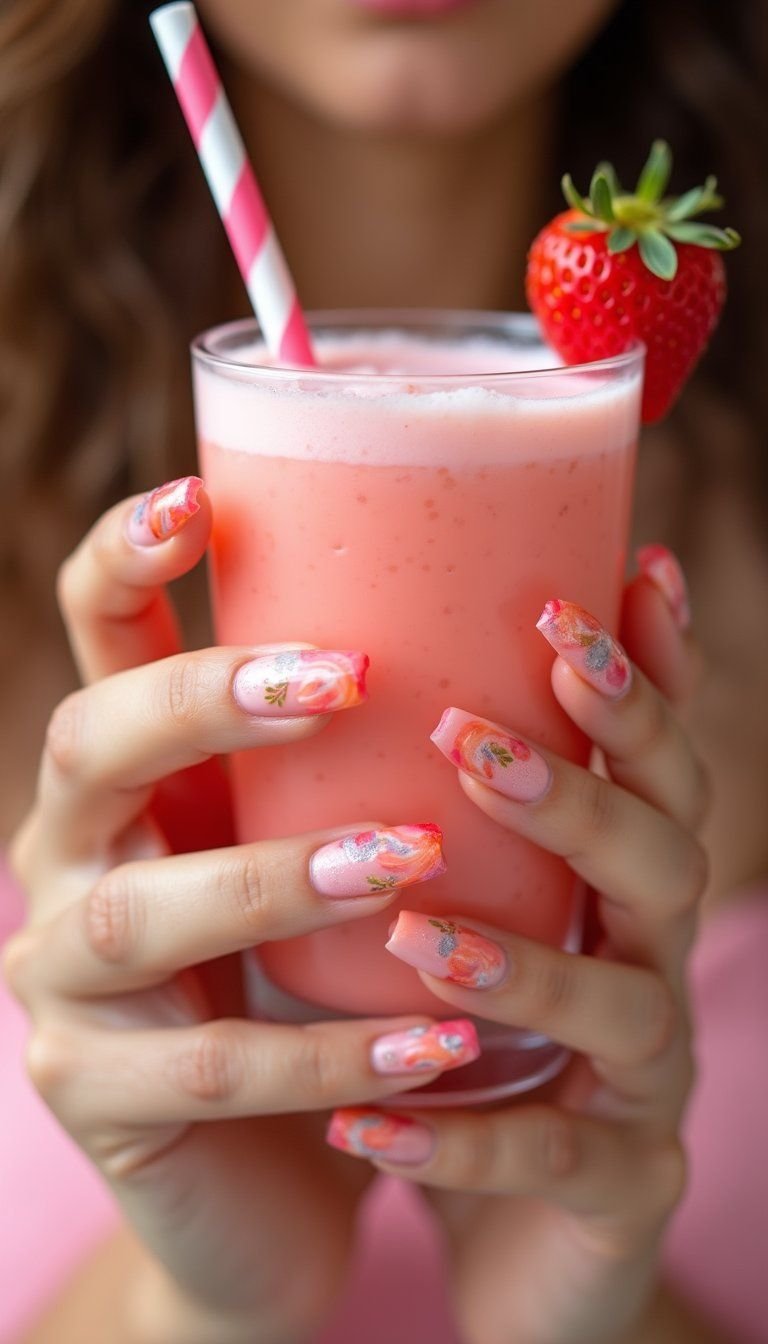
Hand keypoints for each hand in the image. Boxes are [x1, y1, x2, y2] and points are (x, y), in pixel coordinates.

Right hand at [2, 478, 474, 1343]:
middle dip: (208, 700)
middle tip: (347, 673)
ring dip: (278, 877)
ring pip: (145, 911)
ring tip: (409, 856)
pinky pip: (213, 1074)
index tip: (198, 498)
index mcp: (130, 774)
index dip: (123, 564)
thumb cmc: (319, 973)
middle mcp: (71, 856)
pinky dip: (331, 1055)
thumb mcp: (327, 843)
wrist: (273, 1170)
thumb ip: (370, 760)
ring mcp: (66, 979)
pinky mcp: (98, 1096)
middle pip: (89, 746)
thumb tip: (530, 617)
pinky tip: (439, 1044)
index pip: (94, 643)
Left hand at [325, 558, 708, 1343]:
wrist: (508, 1233)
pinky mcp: (616, 1188)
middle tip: (470, 737)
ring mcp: (647, 1078)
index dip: (649, 677)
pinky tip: (371, 1119)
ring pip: (625, 1005)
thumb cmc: (465, 1036)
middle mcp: (652, 960)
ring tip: (418, 931)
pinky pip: (553, 1163)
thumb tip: (354, 669)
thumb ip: (432, 811)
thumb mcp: (461, 908)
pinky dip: (464, 1141)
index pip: (656, 762)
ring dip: (527, 963)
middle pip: (665, 858)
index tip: (608, 585)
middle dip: (586, 790)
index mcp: (620, 881)